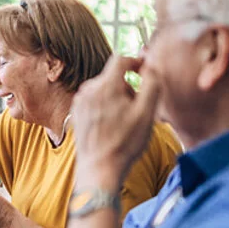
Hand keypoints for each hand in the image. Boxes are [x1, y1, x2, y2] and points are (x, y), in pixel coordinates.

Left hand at [72, 55, 160, 191]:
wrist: (99, 169)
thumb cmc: (124, 143)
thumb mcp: (147, 113)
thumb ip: (152, 84)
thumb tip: (150, 67)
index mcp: (105, 86)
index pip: (121, 59)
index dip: (135, 61)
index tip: (144, 71)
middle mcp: (88, 90)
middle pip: (112, 76)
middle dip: (127, 86)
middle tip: (137, 108)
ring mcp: (79, 102)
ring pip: (103, 89)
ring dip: (116, 97)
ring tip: (124, 120)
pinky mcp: (76, 113)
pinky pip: (94, 101)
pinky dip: (105, 107)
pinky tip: (111, 126)